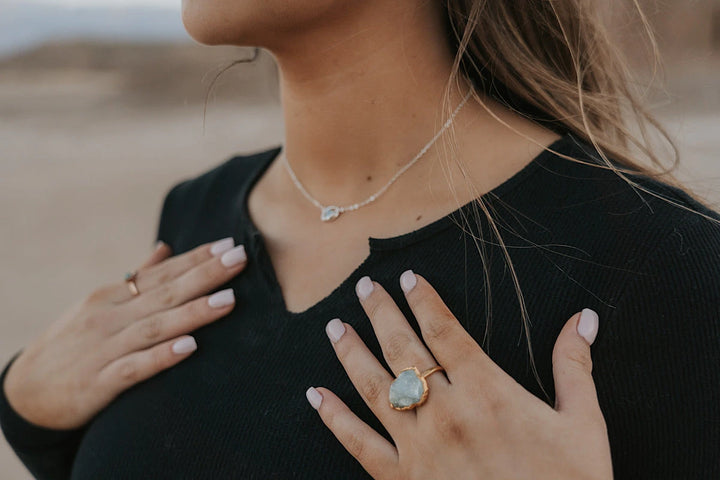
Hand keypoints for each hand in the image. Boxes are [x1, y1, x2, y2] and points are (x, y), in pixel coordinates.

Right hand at [2, 237, 247, 429]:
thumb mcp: (100, 305)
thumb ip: (136, 278)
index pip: (162, 273)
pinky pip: (135, 368)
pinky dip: (162, 356)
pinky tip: (190, 347)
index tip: (230, 245)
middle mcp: (110, 317)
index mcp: (112, 296)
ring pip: (156, 327)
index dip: (197, 258)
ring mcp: (104, 349)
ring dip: (194, 313)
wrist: (24, 392)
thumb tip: (165, 248)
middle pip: (165, 293)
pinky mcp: (99, 383)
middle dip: (205, 275)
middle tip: (240, 258)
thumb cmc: (73, 343)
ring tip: (229, 300)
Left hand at [306, 270, 612, 479]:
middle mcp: (445, 412)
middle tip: (364, 287)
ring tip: (335, 327)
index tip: (408, 278)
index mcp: (487, 391)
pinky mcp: (403, 479)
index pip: (445, 330)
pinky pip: (359, 443)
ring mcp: (419, 446)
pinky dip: (334, 418)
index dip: (424, 300)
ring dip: (351, 352)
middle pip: (403, 347)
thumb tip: (583, 318)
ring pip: (374, 386)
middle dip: (381, 313)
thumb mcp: (583, 424)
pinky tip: (316, 395)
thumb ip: (575, 366)